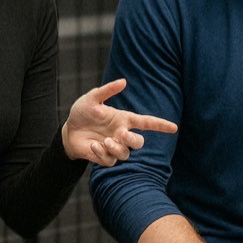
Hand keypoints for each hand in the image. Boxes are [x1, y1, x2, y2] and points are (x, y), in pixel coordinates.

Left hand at [62, 78, 177, 166]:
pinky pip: (110, 161)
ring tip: (105, 141)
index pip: (146, 122)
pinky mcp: (104, 157)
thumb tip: (124, 81)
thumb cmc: (82, 112)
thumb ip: (107, 90)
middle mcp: (121, 134)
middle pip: (139, 142)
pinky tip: (93, 145)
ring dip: (117, 148)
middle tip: (121, 135)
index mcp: (123, 119)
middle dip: (133, 140)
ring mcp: (114, 147)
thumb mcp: (92, 99)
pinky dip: (102, 153)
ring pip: (126, 154)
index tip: (174, 128)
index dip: (160, 125)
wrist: (68, 130)